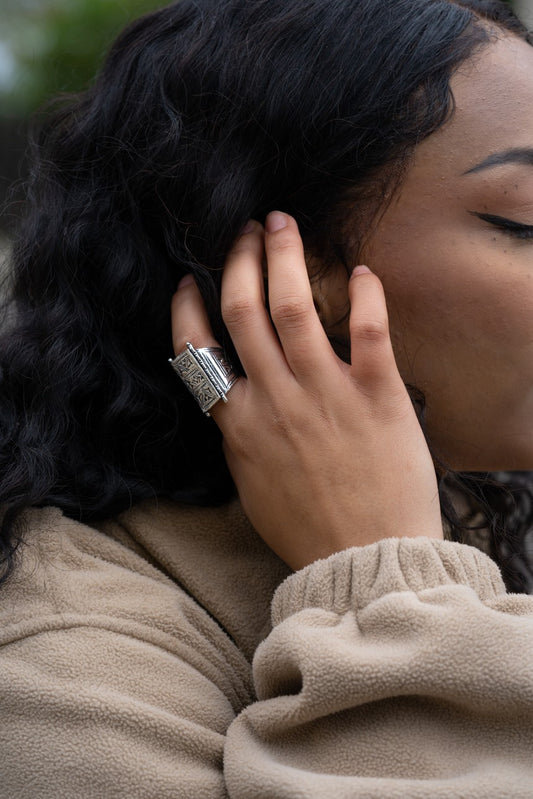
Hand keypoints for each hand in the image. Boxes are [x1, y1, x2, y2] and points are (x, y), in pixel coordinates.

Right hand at [171, 212, 442, 569]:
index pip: (198, 349)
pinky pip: (367, 331)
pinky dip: (365, 295)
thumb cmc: (308, 529)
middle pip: (243, 310)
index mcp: (239, 423)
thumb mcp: (252, 482)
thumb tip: (235, 399)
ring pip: (292, 306)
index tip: (189, 279)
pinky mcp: (376, 395)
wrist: (365, 561)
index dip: (189, 306)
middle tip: (245, 230)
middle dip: (238, 260)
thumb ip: (239, 434)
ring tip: (281, 223)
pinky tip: (361, 270)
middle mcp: (275, 399)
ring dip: (284, 256)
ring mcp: (324, 393)